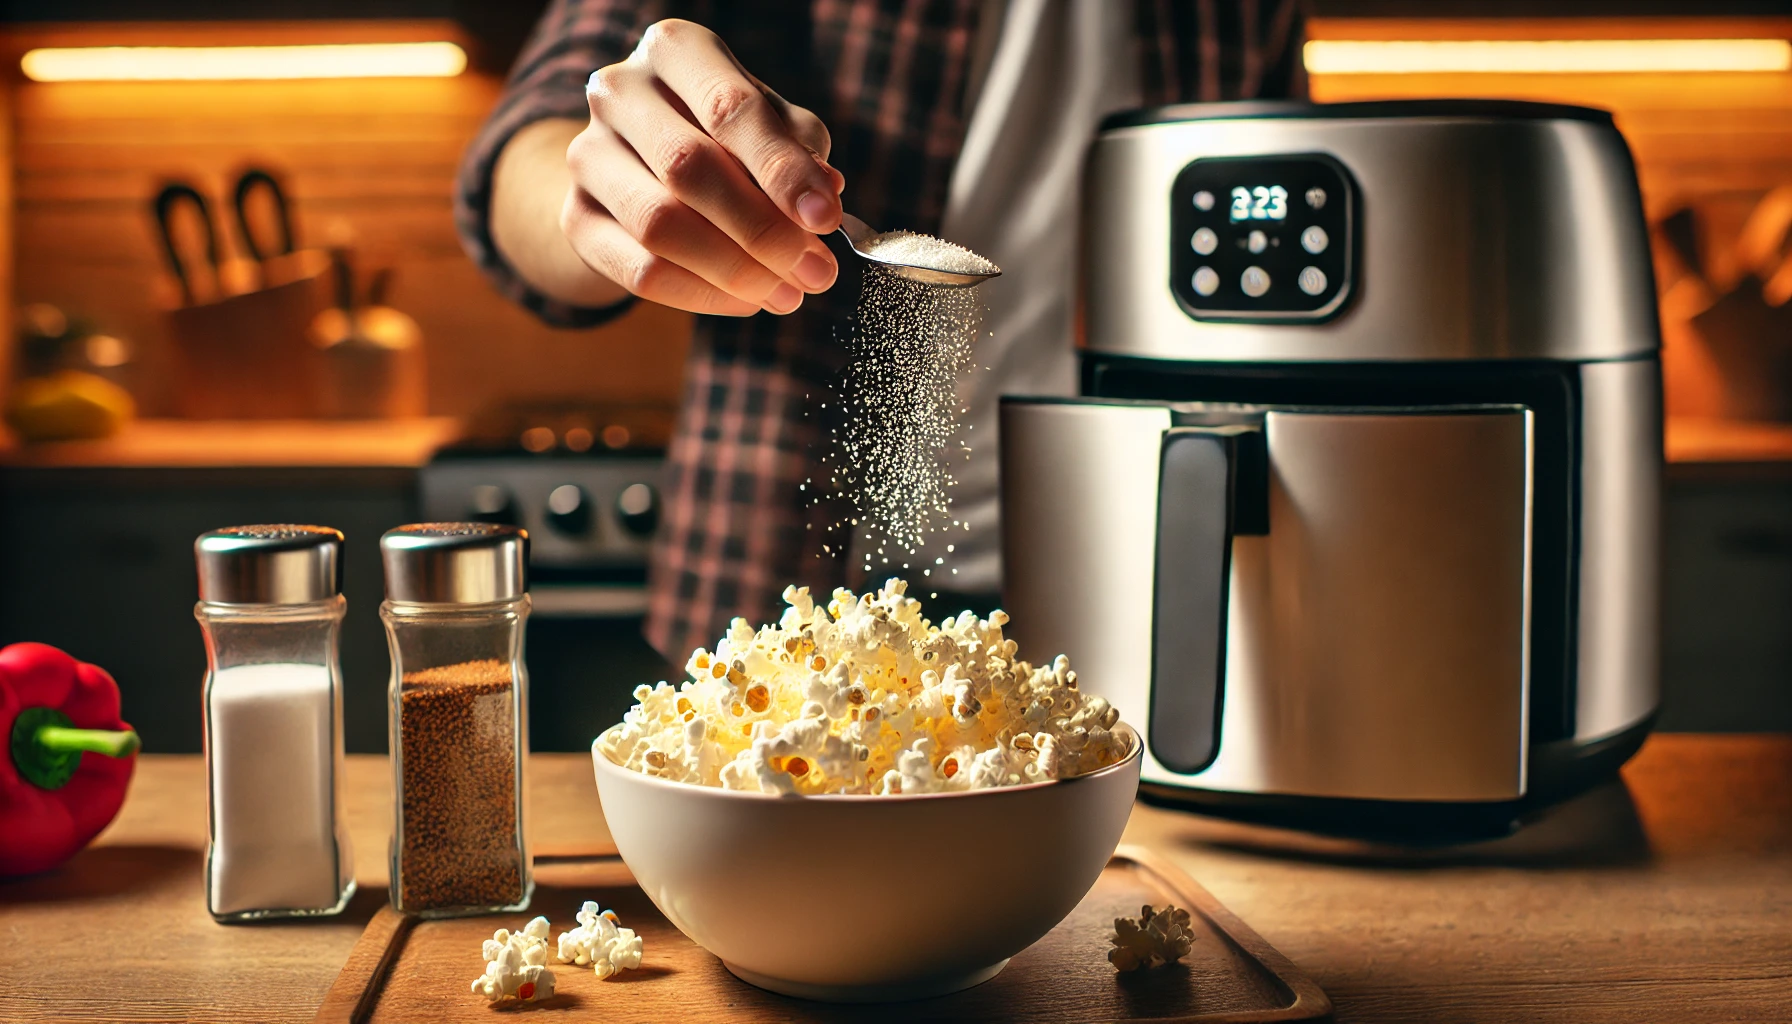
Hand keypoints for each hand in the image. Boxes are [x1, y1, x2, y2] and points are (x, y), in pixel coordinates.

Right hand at [565, 19, 845, 315]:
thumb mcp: (768, 124)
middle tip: (815, 272)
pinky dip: (702, 295)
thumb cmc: (721, 133)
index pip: (730, 109)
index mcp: (675, 51)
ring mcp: (588, 155)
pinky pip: (640, 270)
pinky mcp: (576, 218)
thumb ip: (797, 150)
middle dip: (763, 230)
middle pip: (689, 167)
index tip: (826, 219)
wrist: (639, 162)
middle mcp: (620, 93)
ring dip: (735, 270)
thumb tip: (824, 195)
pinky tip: (747, 302)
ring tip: (789, 294)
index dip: (782, 170)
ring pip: (660, 225)